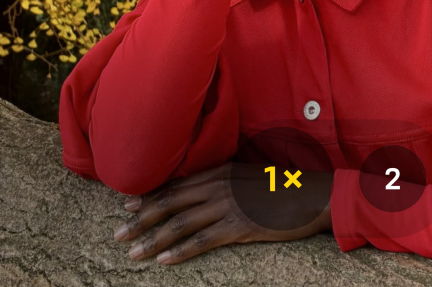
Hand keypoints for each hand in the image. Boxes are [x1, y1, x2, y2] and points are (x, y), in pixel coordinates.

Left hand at [112, 162, 332, 264]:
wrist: (313, 195)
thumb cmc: (283, 187)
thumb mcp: (248, 177)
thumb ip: (224, 182)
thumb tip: (203, 194)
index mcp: (218, 171)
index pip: (175, 184)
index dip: (149, 196)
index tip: (127, 206)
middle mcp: (217, 186)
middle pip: (169, 203)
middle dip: (140, 219)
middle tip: (117, 235)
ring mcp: (227, 206)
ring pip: (179, 224)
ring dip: (152, 239)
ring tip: (133, 253)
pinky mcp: (239, 227)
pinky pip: (202, 241)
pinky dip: (180, 251)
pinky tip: (164, 260)